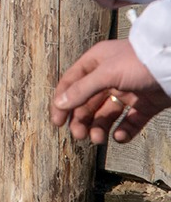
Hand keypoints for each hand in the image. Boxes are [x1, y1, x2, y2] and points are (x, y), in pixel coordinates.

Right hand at [50, 39, 170, 143]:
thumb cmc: (139, 62)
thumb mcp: (106, 73)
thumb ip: (82, 89)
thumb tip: (60, 104)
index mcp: (96, 63)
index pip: (72, 83)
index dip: (62, 101)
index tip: (57, 122)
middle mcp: (109, 77)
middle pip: (88, 101)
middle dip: (82, 119)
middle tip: (79, 135)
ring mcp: (128, 91)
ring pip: (107, 113)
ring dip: (99, 127)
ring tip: (98, 139)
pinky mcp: (145, 105)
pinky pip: (130, 122)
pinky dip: (123, 131)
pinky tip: (119, 137)